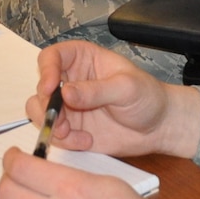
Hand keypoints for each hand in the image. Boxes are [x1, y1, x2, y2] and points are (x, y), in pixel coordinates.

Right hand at [25, 41, 199, 160]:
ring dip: (50, 125)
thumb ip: (96, 90)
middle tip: (61, 122)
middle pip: (40, 87)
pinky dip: (63, 141)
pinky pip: (53, 134)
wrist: (158, 127)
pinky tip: (85, 141)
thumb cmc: (147, 97)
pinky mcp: (71, 128)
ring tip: (70, 134)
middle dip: (46, 106)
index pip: (52, 57)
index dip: (46, 71)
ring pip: (40, 111)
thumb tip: (66, 92)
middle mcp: (71, 80)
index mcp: (83, 59)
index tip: (50, 89)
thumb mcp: (126, 88)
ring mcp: (69, 106)